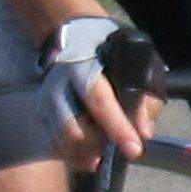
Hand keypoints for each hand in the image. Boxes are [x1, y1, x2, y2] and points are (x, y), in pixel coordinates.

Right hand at [43, 15, 150, 166]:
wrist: (76, 36)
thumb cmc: (113, 51)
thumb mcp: (140, 62)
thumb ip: (146, 97)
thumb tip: (144, 132)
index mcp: (85, 67)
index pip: (100, 102)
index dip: (118, 127)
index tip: (134, 149)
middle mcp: (60, 85)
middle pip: (72, 129)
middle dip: (98, 146)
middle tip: (117, 148)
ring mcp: (47, 100)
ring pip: (61, 140)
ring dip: (85, 154)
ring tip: (103, 154)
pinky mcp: (43, 112)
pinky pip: (56, 143)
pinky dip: (74, 154)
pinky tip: (90, 155)